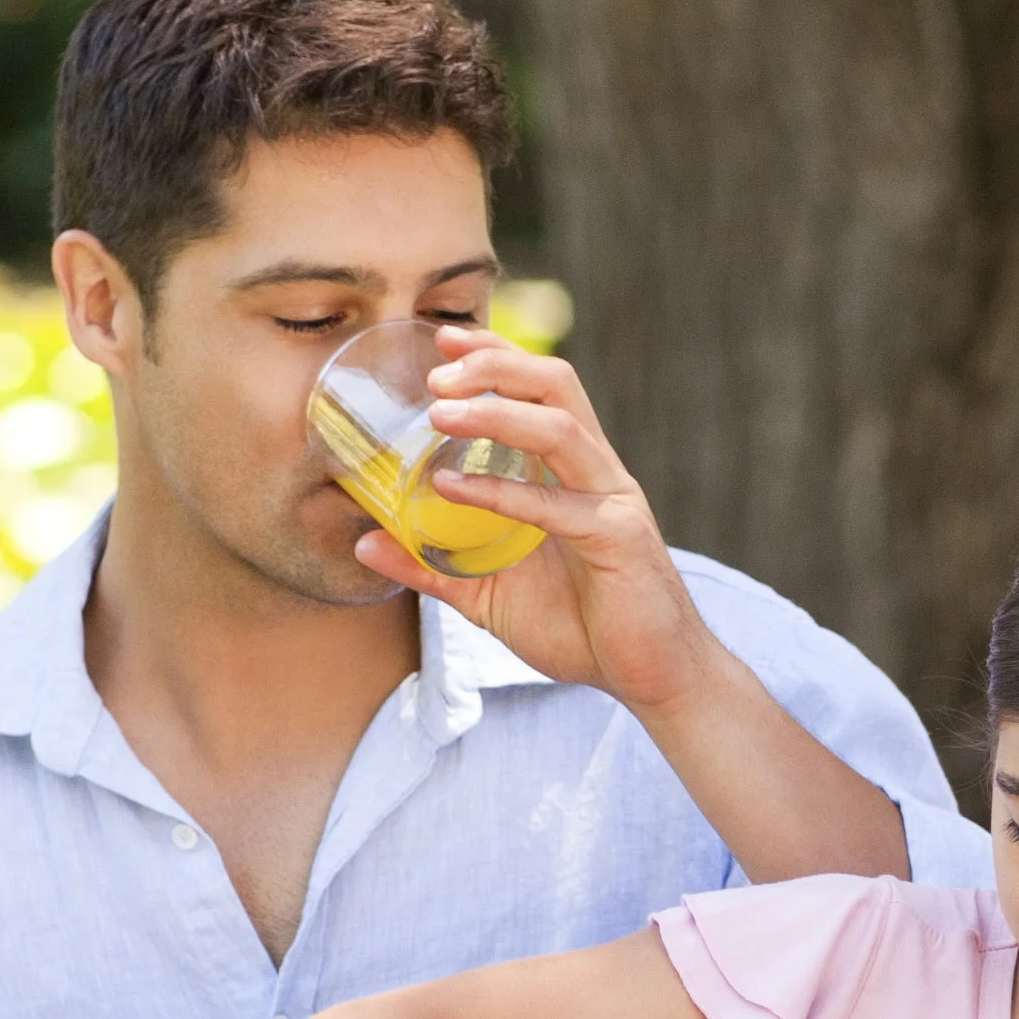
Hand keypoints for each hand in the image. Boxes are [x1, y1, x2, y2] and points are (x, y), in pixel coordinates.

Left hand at [349, 328, 721, 717]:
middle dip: (495, 365)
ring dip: (496, 412)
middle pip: (555, 385)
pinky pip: (557, 505)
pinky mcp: (620, 539)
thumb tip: (366, 543)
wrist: (652, 678)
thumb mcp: (489, 596)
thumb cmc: (581, 630)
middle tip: (436, 370)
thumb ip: (432, 566)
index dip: (496, 356)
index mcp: (573, 474)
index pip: (541, 389)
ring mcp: (612, 501)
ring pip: (559, 429)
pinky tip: (453, 487)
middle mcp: (596, 473)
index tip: (444, 340)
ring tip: (439, 411)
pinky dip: (502, 491)